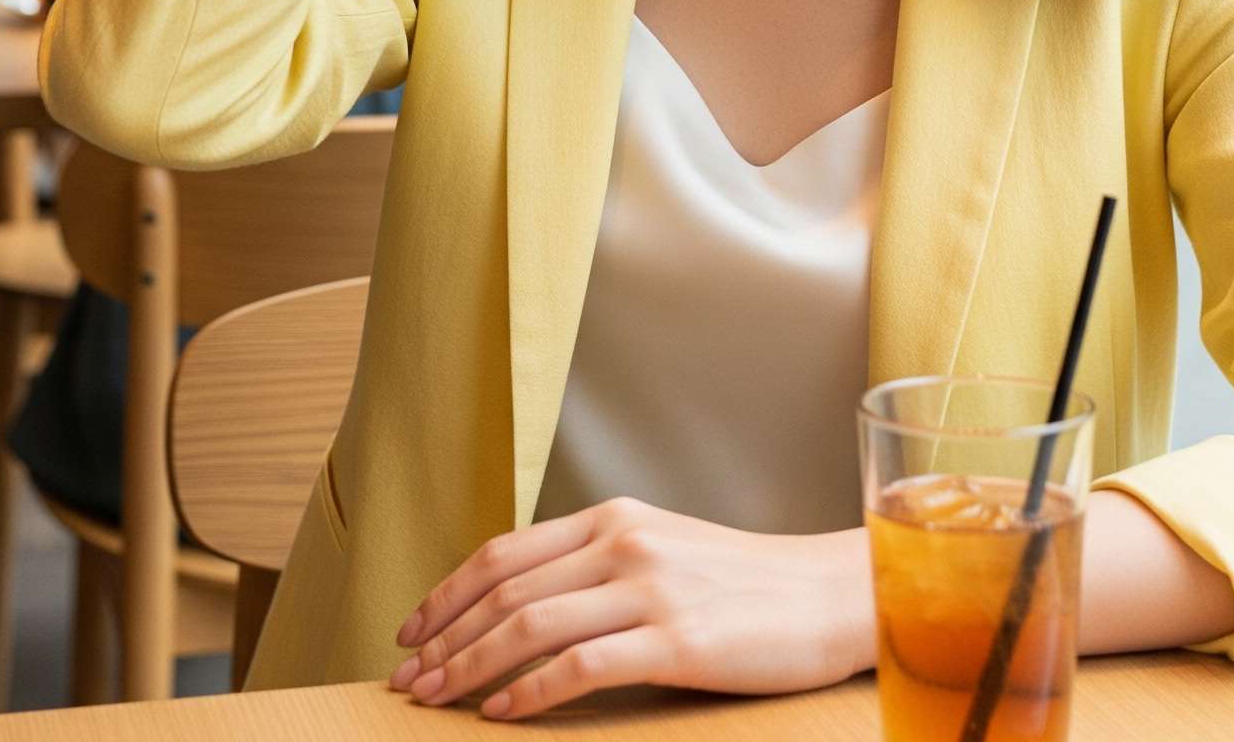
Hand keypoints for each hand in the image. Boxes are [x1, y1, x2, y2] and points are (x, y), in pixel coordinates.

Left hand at [386, 499, 873, 718]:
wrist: (829, 595)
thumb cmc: (744, 584)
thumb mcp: (663, 551)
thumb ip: (599, 565)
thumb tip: (524, 602)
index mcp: (615, 519)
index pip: (505, 553)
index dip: (447, 593)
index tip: (411, 631)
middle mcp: (624, 544)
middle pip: (506, 590)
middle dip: (444, 637)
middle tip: (405, 679)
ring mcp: (649, 591)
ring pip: (530, 626)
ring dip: (469, 666)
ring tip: (435, 700)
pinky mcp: (677, 642)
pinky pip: (580, 666)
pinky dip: (529, 692)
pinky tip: (501, 714)